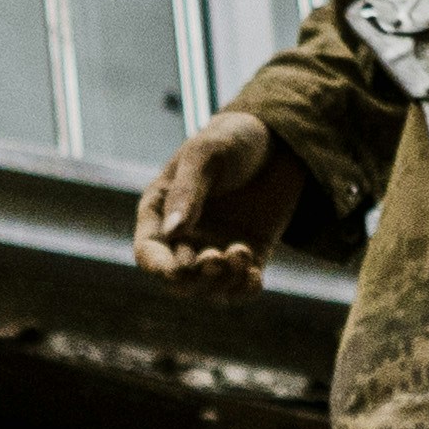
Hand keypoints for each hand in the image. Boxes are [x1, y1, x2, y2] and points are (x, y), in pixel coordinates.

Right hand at [134, 110, 302, 287]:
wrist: (280, 140)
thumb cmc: (232, 139)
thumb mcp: (207, 155)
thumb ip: (187, 192)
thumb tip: (172, 233)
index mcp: (161, 211)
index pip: (148, 253)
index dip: (160, 268)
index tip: (181, 269)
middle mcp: (184, 237)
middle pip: (177, 280)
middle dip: (196, 278)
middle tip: (218, 258)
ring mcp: (215, 248)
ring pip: (209, 289)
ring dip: (223, 282)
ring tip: (242, 253)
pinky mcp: (248, 256)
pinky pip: (239, 288)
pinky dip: (245, 290)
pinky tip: (255, 276)